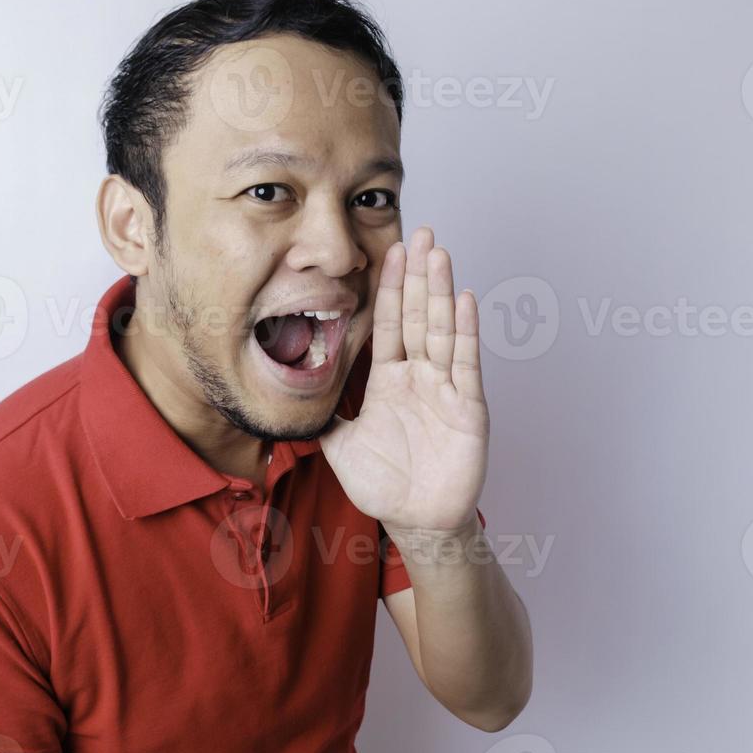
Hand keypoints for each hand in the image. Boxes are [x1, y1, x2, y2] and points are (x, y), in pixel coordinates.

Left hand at [319, 225, 488, 534]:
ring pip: (442, 329)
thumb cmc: (385, 485)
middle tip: (421, 230)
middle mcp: (419, 377)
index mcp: (389, 380)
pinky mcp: (467, 407)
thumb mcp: (339, 444)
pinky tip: (463, 298)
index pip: (388, 323)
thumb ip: (320, 414)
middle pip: (418, 315)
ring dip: (440, 290)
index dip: (389, 287)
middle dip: (418, 274)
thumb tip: (285, 393)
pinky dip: (465, 331)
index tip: (389, 250)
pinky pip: (465, 363)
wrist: (416, 522)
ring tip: (439, 252)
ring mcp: (445, 389)